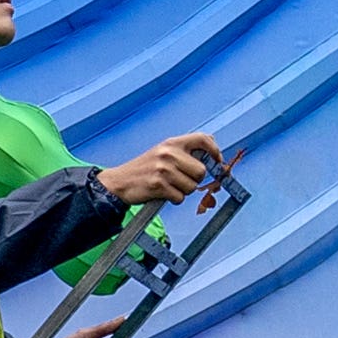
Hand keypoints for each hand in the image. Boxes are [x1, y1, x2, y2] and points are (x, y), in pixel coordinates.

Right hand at [96, 132, 224, 208]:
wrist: (120, 181)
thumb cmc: (145, 169)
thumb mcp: (163, 152)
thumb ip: (184, 150)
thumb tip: (212, 146)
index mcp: (172, 143)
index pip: (203, 139)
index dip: (214, 150)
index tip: (217, 161)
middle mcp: (168, 154)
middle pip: (201, 171)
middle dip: (194, 179)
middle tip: (180, 180)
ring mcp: (163, 170)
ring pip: (192, 187)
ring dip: (183, 191)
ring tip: (168, 186)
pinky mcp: (159, 186)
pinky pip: (180, 198)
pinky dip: (174, 199)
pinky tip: (163, 193)